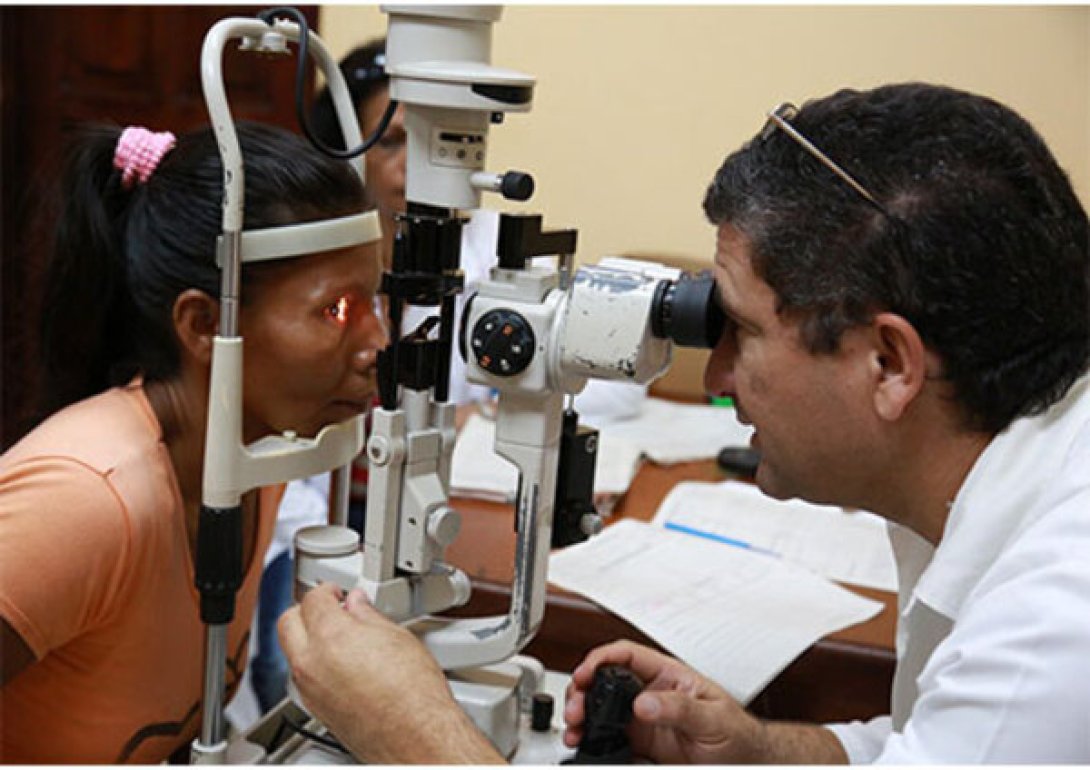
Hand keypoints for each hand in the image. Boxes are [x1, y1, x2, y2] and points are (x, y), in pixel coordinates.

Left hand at [278, 583, 502, 763]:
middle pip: (288, 623)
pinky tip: (340, 663)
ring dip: (308, 638)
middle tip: (329, 609)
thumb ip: (369, 616)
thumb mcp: (397, 637)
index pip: (312, 599)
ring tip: (338, 636)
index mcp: (330, 636)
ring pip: (292, 651)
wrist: (416, 736)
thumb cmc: (413, 694)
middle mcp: (311, 662)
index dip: (327, 591)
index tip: (337, 593)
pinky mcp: (314, 708)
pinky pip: (302, 676)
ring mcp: (309, 688)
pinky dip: (313, 663)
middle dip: (306, 611)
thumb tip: (359, 606)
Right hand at [562, 640, 765, 764]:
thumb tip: (644, 702)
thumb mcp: (715, 718)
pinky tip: (584, 743)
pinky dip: (591, 739)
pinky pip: (609, 738)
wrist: (747, 765)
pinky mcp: (641, 746)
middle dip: (583, 689)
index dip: (601, 658)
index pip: (627, 655)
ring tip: (574, 728)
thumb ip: (680, 708)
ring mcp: (644, 721)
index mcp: (669, 676)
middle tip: (576, 707)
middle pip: (606, 681)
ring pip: (601, 710)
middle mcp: (652, 695)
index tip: (586, 673)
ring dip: (582, 715)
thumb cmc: (739, 735)